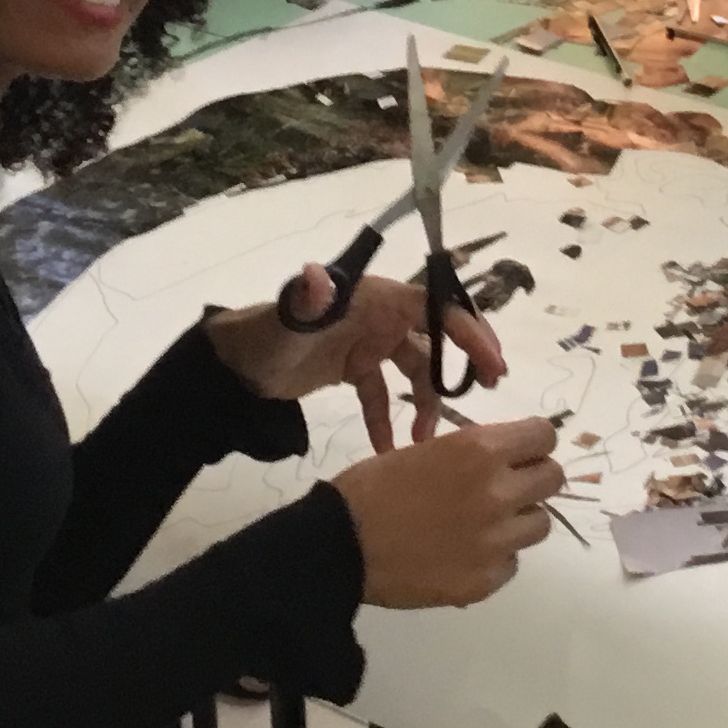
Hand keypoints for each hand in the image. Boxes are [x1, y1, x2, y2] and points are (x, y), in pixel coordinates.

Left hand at [227, 266, 507, 451]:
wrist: (234, 365)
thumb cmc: (267, 333)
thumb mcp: (290, 318)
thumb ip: (308, 300)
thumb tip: (317, 278)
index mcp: (376, 297)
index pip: (436, 309)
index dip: (469, 332)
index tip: (494, 365)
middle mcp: (379, 316)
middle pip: (436, 338)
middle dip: (463, 363)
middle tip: (489, 392)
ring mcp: (368, 342)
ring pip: (414, 371)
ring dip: (425, 403)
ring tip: (426, 441)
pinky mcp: (353, 368)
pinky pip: (382, 395)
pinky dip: (386, 419)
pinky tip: (388, 449)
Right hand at [330, 415, 563, 606]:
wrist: (338, 547)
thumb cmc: (371, 489)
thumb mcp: (426, 451)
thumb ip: (473, 454)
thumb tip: (503, 458)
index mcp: (479, 450)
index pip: (544, 436)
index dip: (533, 443)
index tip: (519, 452)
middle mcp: (497, 492)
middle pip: (553, 479)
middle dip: (534, 479)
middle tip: (507, 487)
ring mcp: (495, 541)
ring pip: (540, 524)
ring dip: (519, 520)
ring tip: (484, 525)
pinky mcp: (485, 580)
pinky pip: (512, 562)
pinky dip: (495, 557)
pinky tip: (463, 554)